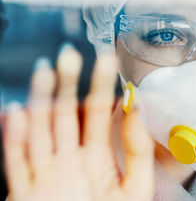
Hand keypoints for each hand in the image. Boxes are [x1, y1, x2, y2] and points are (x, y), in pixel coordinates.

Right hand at [1, 44, 153, 200]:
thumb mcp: (136, 188)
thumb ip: (136, 150)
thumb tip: (137, 108)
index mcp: (98, 159)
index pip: (98, 114)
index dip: (101, 86)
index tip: (106, 59)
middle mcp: (71, 162)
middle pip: (66, 115)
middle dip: (68, 84)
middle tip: (70, 54)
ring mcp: (46, 175)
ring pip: (40, 130)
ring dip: (41, 100)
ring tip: (46, 70)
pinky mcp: (25, 193)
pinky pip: (16, 162)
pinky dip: (13, 138)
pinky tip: (15, 112)